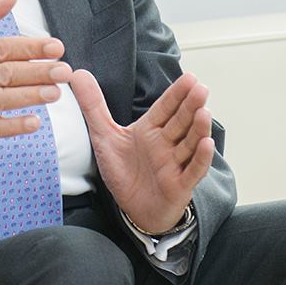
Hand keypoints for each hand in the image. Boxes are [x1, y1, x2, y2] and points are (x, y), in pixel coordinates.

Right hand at [0, 0, 70, 144]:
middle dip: (37, 72)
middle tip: (62, 70)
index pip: (4, 47)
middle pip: (6, 72)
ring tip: (54, 93)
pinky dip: (12, 126)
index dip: (31, 47)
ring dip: (29, 96)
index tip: (55, 47)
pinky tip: (33, 122)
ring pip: (0, 98)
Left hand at [70, 70, 215, 233]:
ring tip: (204, 113)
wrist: (133, 210)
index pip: (166, 108)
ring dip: (198, 129)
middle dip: (191, 106)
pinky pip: (193, 170)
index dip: (177, 94)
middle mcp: (166, 144)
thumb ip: (93, 106)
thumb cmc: (124, 173)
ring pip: (190, 144)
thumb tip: (78, 74)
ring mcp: (175, 164)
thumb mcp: (104, 136)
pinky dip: (200, 158)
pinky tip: (206, 145)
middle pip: (181, 122)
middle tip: (200, 88)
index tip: (190, 78)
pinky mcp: (180, 185)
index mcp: (151, 130)